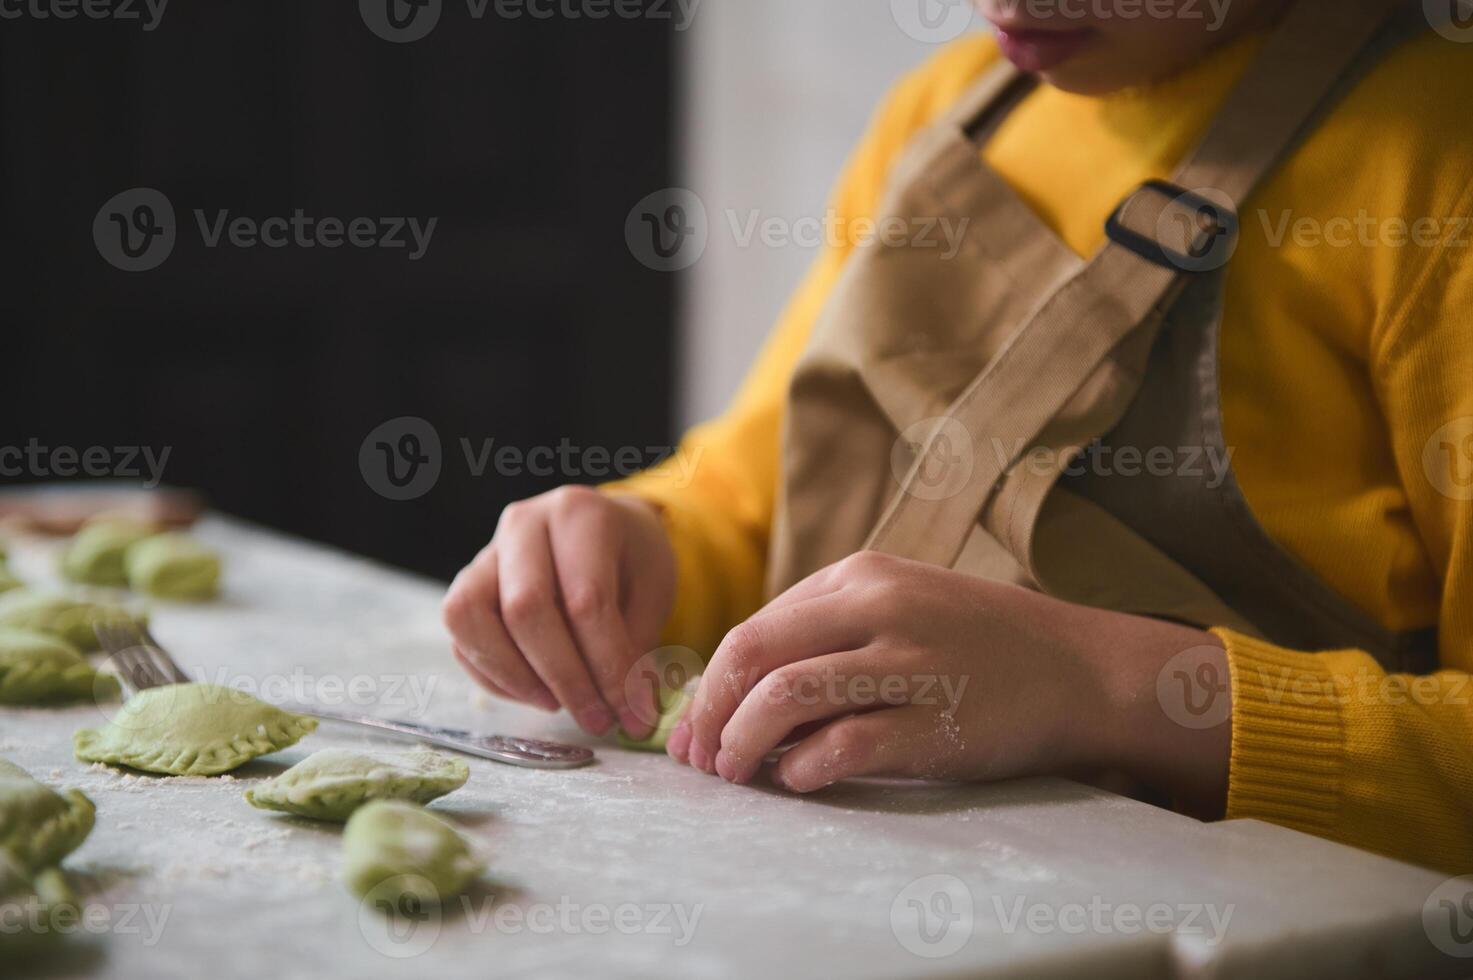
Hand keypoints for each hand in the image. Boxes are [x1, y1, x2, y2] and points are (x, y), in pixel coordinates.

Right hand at [443, 487, 674, 736]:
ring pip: (471, 618)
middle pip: (525, 609)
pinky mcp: (466, 583)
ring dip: (516, 677)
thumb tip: (629, 712)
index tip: (633, 713)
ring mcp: (486, 552)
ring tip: (559, 704)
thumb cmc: (631, 560)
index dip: (609, 666)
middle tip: (597, 719)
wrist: (603, 531)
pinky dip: (494, 676)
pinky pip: (460, 636)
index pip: (587, 600)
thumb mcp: (652, 591)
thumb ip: (635, 646)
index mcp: (579, 514)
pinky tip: (536, 693)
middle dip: (565, 679)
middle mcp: (523, 524)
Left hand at [669, 551, 1229, 812]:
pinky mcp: (935, 722)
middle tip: (700, 757)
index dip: (710, 684)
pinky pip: (843, 746)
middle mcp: (878, 608)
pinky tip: (797, 781)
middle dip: (710, 712)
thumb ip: (829, 629)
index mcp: (861, 575)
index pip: (754, 628)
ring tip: (736, 773)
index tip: (695, 727)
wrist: (1080, 670)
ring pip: (785, 698)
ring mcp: (908, 664)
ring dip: (743, 743)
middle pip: (753, 655)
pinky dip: (804, 769)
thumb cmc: (981, 641)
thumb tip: (743, 690)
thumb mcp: (902, 602)